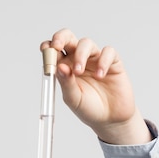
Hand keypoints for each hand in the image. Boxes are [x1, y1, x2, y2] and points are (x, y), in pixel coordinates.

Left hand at [42, 29, 151, 144]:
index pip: (54, 50)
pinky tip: (100, 75)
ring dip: (80, 54)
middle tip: (57, 46)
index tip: (46, 50)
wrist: (110, 120)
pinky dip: (103, 61)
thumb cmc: (89, 109)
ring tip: (79, 71)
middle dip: (61, 38)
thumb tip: (59, 67)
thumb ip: (66, 83)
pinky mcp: (113, 62)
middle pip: (68, 38)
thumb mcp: (73, 99)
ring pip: (86, 43)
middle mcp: (78, 60)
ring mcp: (95, 59)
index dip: (49, 47)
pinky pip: (108, 52)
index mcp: (65, 67)